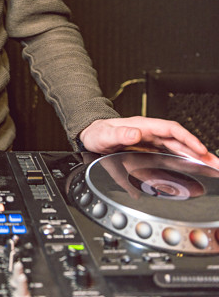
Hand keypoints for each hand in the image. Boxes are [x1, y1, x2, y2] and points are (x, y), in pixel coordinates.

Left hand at [79, 116, 218, 169]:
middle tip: (216, 163)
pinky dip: (184, 161)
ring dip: (195, 157)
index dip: (187, 139)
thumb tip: (134, 133)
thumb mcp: (105, 135)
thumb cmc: (97, 134)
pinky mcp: (149, 150)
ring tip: (211, 167)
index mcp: (143, 126)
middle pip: (180, 140)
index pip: (171, 130)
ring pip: (179, 148)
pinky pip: (171, 155)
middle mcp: (150, 133)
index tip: (200, 149)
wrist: (90, 136)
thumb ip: (119, 134)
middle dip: (199, 150)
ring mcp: (151, 142)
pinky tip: (193, 170)